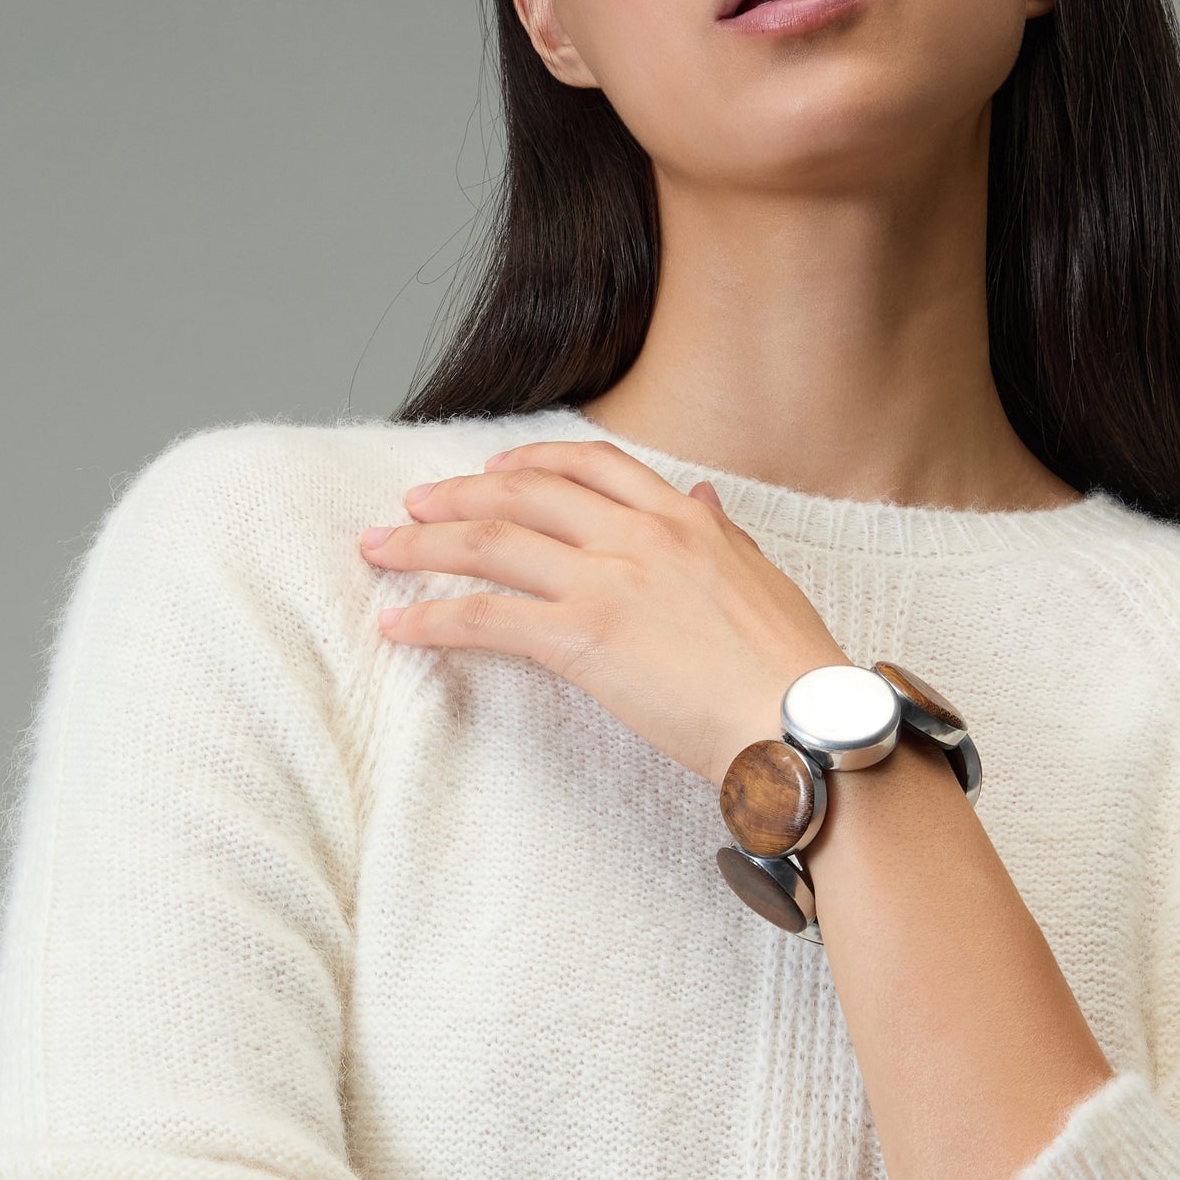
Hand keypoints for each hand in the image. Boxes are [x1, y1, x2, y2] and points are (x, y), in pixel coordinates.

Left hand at [360, 437, 847, 784]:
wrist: (800, 720)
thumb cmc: (791, 668)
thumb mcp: (761, 578)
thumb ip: (722, 534)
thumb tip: (704, 499)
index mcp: (684, 519)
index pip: (593, 464)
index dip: (532, 460)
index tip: (496, 468)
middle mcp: (639, 535)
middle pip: (525, 492)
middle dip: (458, 494)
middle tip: (413, 503)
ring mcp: (607, 581)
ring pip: (491, 543)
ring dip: (423, 544)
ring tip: (379, 549)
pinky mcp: (581, 637)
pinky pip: (486, 616)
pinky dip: (432, 615)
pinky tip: (397, 623)